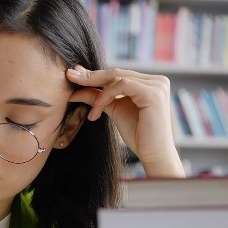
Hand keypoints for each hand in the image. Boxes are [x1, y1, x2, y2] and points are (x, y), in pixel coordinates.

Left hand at [66, 65, 184, 177]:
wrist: (153, 154)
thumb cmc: (138, 135)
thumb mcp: (114, 110)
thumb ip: (98, 98)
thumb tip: (76, 89)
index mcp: (150, 82)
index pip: (118, 74)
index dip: (95, 74)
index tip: (74, 74)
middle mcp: (157, 80)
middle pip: (116, 73)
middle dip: (91, 76)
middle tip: (70, 77)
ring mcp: (157, 85)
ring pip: (117, 78)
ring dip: (99, 94)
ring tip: (91, 112)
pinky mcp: (153, 93)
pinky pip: (122, 86)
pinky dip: (105, 96)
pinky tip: (97, 111)